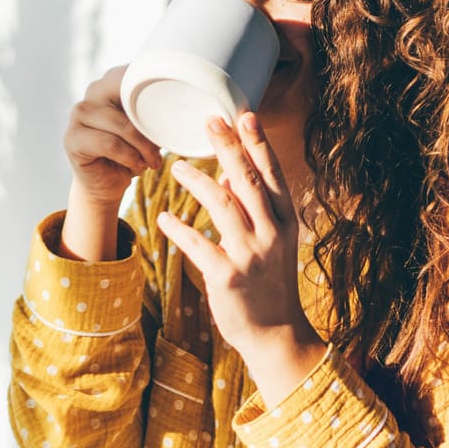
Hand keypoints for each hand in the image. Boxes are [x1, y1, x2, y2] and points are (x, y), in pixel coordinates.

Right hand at [62, 64, 166, 205]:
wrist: (107, 184)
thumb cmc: (132, 152)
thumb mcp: (149, 129)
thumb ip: (158, 113)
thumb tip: (184, 109)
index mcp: (111, 83)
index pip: (134, 75)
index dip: (156, 88)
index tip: (177, 105)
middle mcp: (92, 93)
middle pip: (129, 100)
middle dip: (150, 126)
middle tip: (162, 147)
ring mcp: (79, 114)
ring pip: (122, 125)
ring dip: (142, 147)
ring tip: (151, 161)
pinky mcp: (72, 138)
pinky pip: (109, 144)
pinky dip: (128, 157)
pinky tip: (136, 166)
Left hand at [156, 111, 324, 374]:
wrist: (276, 333)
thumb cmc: (270, 283)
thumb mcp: (272, 241)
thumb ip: (254, 207)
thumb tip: (232, 173)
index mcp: (284, 220)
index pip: (271, 173)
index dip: (256, 142)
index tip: (243, 114)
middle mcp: (271, 232)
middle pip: (248, 180)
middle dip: (228, 146)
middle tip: (209, 119)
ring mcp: (250, 254)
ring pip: (222, 204)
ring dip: (197, 181)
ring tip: (175, 166)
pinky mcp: (227, 276)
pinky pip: (198, 244)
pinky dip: (179, 229)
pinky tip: (164, 217)